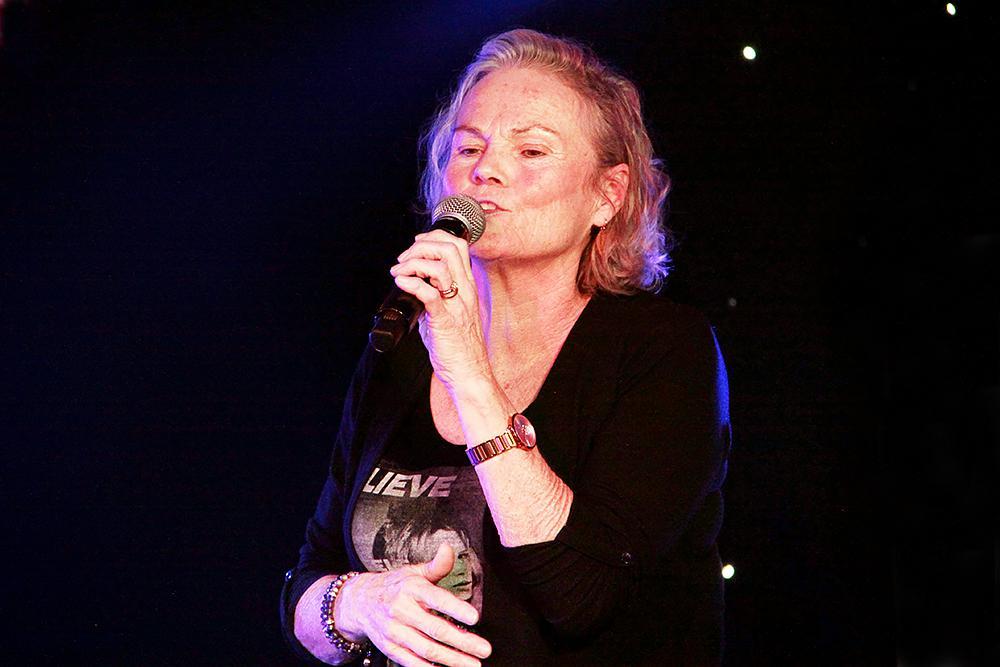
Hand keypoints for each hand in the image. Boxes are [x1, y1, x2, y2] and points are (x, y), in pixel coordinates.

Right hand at [337, 544, 491, 666]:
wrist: (359, 603)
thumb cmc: (395, 586)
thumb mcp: (413, 572)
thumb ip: (436, 565)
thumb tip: (448, 548)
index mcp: (411, 588)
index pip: (436, 599)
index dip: (456, 608)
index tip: (475, 617)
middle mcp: (402, 610)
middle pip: (435, 629)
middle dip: (462, 641)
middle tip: (484, 649)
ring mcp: (395, 631)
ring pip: (426, 649)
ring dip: (452, 659)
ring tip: (473, 664)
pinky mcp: (390, 647)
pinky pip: (411, 661)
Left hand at [390, 230, 490, 390]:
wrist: (469, 373)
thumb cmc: (460, 348)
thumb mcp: (451, 314)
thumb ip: (435, 298)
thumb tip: (413, 288)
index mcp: (468, 287)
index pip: (458, 246)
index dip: (434, 238)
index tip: (415, 246)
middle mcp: (466, 291)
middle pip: (449, 248)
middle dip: (421, 246)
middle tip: (403, 260)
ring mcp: (457, 305)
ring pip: (440, 265)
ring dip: (414, 263)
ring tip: (399, 272)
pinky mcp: (445, 320)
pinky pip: (429, 293)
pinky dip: (411, 283)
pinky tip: (400, 283)